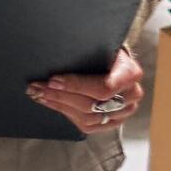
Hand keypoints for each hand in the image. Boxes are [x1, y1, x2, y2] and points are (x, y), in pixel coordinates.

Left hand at [30, 47, 145, 137]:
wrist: (113, 59)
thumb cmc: (104, 50)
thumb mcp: (99, 45)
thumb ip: (85, 52)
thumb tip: (55, 58)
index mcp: (130, 73)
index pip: (104, 87)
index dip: (76, 86)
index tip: (53, 80)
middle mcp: (131, 95)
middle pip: (93, 105)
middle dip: (61, 96)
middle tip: (39, 87)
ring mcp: (124, 111)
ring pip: (88, 117)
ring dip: (60, 105)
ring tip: (41, 94)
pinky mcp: (113, 122)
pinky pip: (88, 126)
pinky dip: (67, 114)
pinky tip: (52, 104)